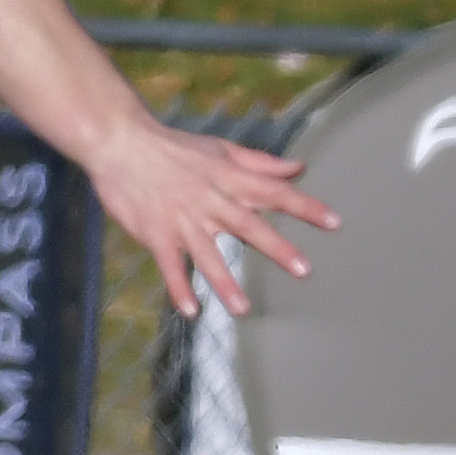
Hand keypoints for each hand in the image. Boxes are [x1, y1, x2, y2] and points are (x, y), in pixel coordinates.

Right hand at [81, 116, 335, 319]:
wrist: (121, 143)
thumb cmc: (174, 147)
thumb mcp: (221, 149)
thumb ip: (260, 163)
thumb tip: (298, 168)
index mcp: (230, 179)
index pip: (275, 193)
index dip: (306, 207)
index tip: (334, 223)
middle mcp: (210, 201)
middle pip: (248, 226)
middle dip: (277, 248)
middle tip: (303, 270)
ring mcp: (182, 220)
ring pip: (207, 254)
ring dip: (225, 282)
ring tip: (243, 309)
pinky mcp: (155, 233)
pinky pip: (169, 265)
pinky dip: (178, 287)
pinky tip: (191, 311)